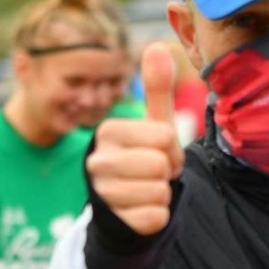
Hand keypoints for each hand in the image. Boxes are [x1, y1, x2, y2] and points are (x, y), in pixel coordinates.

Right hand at [86, 44, 183, 235]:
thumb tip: (158, 46)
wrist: (122, 206)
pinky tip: (141, 211)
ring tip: (146, 190)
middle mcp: (97, 161)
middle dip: (166, 172)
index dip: (171, 148)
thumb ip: (156, 88)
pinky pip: (156, 217)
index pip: (163, 136)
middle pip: (159, 164)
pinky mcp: (114, 223)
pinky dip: (157, 216)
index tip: (157, 153)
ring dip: (162, 194)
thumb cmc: (140, 158)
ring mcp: (103, 194)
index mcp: (107, 132)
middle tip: (153, 174)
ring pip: (159, 192)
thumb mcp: (150, 124)